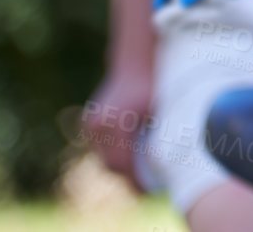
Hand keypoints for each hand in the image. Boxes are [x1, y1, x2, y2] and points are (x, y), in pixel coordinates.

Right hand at [82, 67, 155, 190]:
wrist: (135, 62)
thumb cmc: (154, 86)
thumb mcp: (162, 112)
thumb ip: (159, 138)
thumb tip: (163, 165)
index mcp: (116, 125)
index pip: (123, 164)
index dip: (135, 181)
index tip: (148, 190)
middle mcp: (99, 126)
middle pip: (111, 164)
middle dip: (127, 178)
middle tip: (144, 187)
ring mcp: (91, 123)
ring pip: (103, 156)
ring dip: (118, 166)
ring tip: (137, 175)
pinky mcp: (89, 120)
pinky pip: (100, 145)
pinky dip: (112, 153)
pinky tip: (128, 158)